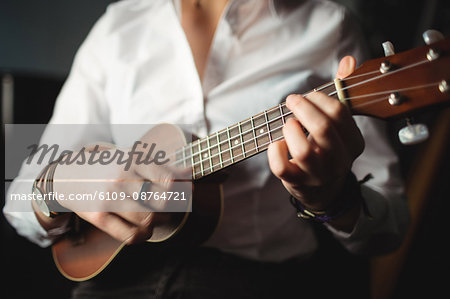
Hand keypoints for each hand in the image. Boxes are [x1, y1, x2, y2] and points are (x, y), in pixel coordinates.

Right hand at [46, 143, 179, 243]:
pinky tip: (143, 230)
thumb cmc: (109, 167)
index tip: (189, 191)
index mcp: (133, 160)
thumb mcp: (132, 157)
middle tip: (172, 207)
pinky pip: (131, 236)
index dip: (185, 189)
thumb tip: (188, 174)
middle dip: (174, 208)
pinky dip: (143, 236)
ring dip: (158, 222)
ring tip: (156, 218)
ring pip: (149, 221)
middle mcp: (121, 179)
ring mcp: (109, 198)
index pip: (169, 181)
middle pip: (163, 203)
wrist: (68, 175)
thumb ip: (159, 166)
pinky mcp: (99, 217)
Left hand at [268, 56, 363, 213]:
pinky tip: (277, 144)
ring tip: (287, 125)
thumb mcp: (338, 124)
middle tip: (291, 101)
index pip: (340, 113)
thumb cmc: (327, 148)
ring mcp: (318, 175)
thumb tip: (348, 60)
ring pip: (303, 151)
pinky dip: (274, 151)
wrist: (322, 190)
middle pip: (322, 129)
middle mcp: (339, 160)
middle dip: (302, 108)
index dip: (319, 98)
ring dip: (290, 130)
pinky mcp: (297, 183)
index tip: (306, 96)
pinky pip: (281, 167)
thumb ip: (341, 92)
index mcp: (353, 143)